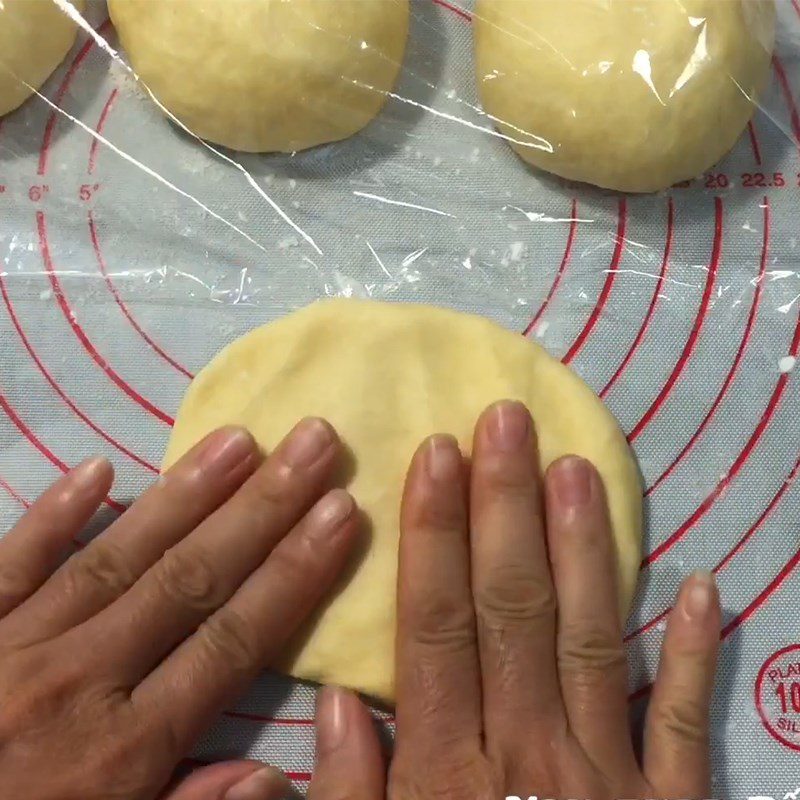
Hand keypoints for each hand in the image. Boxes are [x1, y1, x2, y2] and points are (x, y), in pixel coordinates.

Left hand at [0, 419, 359, 799]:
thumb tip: (275, 775)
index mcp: (120, 751)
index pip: (233, 642)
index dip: (294, 573)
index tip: (341, 511)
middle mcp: (77, 682)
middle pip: (189, 580)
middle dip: (263, 508)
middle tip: (313, 442)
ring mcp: (12, 648)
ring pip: (116, 557)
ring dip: (184, 494)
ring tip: (240, 439)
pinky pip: (9, 565)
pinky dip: (52, 517)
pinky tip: (97, 469)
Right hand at [310, 400, 720, 799]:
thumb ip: (354, 797)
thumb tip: (337, 701)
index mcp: (448, 776)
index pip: (435, 627)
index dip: (433, 536)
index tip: (435, 455)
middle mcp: (529, 758)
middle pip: (513, 610)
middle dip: (505, 509)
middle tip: (507, 421)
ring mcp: (609, 781)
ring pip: (593, 640)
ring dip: (586, 549)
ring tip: (578, 467)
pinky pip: (683, 724)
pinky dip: (696, 655)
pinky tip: (705, 588)